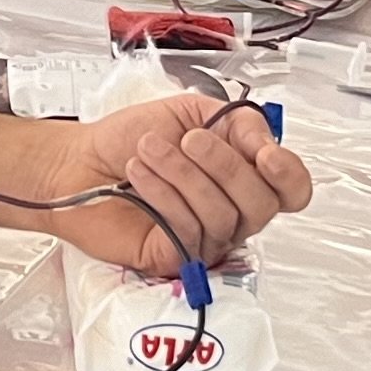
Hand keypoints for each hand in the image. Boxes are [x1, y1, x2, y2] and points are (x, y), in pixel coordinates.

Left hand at [62, 95, 312, 275]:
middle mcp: (230, 211)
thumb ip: (237, 123)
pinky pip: (188, 232)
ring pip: (222, 216)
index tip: (265, 153)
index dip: (288, 175)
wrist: (78, 161)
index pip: (291, 190)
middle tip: (190, 140)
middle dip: (226, 166)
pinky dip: (164, 195)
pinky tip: (140, 174)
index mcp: (242, 175)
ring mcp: (205, 238)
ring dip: (184, 175)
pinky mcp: (174, 258)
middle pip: (261, 205)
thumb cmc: (130, 138)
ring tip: (150, 150)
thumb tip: (266, 142)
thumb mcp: (191, 113)